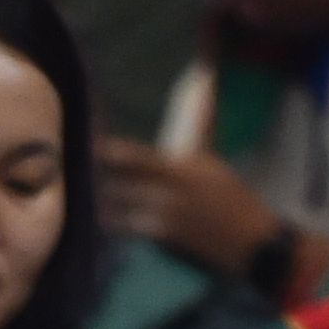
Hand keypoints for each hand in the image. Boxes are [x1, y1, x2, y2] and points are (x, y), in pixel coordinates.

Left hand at [94, 139, 293, 278]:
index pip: (140, 159)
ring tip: (84, 197)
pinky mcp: (164, 241)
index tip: (92, 145)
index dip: (113, 152)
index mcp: (182, 170)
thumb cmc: (233, 197)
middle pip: (123, 184)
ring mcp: (164, 220)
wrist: (252, 240)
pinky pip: (131, 231)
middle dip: (99, 178)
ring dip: (101, 203)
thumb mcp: (213, 164)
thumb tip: (205, 87)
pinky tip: (99, 222)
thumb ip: (199, 135)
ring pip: (121, 210)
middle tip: (76, 171)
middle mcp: (170, 194)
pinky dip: (115, 225)